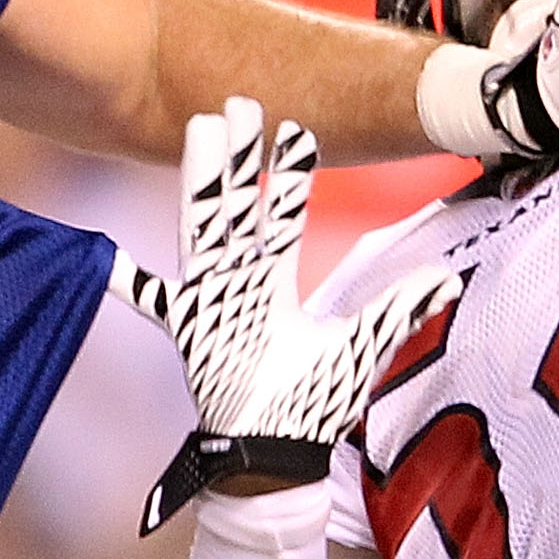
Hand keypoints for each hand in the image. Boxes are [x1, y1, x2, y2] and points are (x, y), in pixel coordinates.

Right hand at [123, 97, 460, 531]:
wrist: (276, 454)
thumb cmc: (312, 401)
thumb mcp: (361, 347)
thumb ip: (398, 308)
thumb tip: (450, 278)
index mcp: (274, 282)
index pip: (283, 213)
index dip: (288, 172)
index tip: (292, 126)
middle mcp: (238, 281)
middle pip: (234, 206)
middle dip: (235, 157)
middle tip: (235, 105)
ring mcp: (210, 301)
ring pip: (202, 229)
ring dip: (202, 183)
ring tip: (201, 134)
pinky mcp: (189, 331)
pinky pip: (152, 302)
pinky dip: (127, 282)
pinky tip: (107, 257)